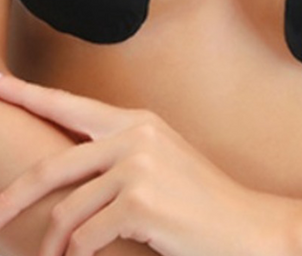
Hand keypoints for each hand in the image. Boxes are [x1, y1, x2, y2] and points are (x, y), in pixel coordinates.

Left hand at [0, 74, 289, 255]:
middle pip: (52, 166)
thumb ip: (116, 154)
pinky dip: (80, 255)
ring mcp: (138, 167)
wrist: (245, 225)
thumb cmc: (199, 200)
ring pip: (67, 212)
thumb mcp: (158, 162)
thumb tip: (66, 166)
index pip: (69, 106)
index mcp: (136, 122)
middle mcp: (134, 136)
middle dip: (14, 195)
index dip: (27, 95)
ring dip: (55, 245)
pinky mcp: (140, 202)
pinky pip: (85, 238)